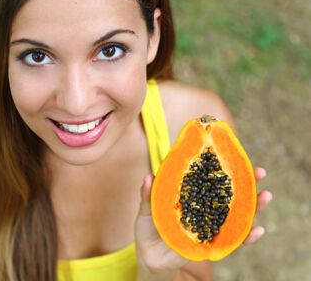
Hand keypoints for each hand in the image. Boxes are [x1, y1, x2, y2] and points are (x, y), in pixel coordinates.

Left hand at [134, 167, 272, 273]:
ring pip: (236, 214)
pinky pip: (233, 241)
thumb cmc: (149, 230)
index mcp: (191, 196)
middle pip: (228, 194)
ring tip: (266, 195)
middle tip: (260, 172)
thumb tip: (148, 176)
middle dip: (246, 182)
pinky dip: (246, 237)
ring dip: (253, 206)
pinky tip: (257, 230)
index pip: (209, 179)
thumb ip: (147, 196)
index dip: (221, 167)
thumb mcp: (146, 211)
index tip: (233, 154)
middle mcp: (205, 209)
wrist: (150, 258)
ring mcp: (210, 226)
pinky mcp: (212, 245)